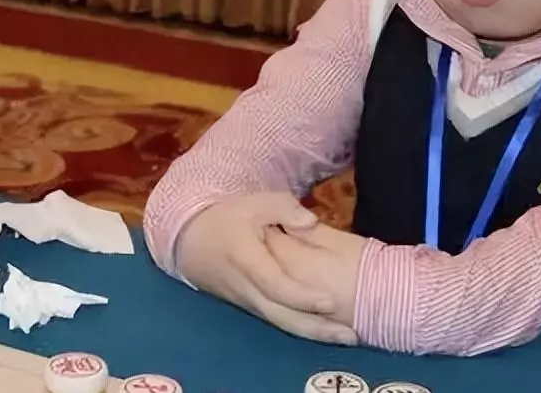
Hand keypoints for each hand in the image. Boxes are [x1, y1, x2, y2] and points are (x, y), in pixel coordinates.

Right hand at [174, 191, 357, 345]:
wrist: (188, 241)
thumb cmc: (226, 219)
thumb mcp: (254, 202)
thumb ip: (284, 208)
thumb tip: (310, 221)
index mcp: (247, 260)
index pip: (274, 285)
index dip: (301, 296)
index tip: (330, 301)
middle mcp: (246, 288)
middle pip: (282, 316)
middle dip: (317, 328)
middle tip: (352, 335)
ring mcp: (247, 302)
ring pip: (280, 323)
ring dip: (314, 334)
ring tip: (348, 338)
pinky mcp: (250, 307)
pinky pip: (277, 320)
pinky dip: (302, 328)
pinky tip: (326, 331)